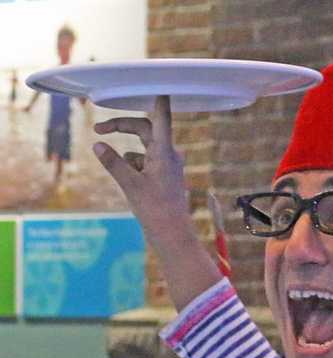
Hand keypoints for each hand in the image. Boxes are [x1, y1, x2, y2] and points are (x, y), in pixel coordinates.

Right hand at [92, 95, 220, 310]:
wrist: (172, 235)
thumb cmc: (156, 211)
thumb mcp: (130, 185)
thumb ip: (113, 163)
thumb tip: (98, 146)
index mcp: (165, 152)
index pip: (161, 119)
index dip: (159, 102)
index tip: (160, 86)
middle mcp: (169, 156)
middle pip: (144, 129)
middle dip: (122, 126)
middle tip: (99, 129)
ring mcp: (168, 167)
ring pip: (143, 148)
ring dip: (126, 152)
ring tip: (116, 169)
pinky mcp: (165, 178)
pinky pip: (145, 163)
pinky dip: (133, 166)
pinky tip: (128, 181)